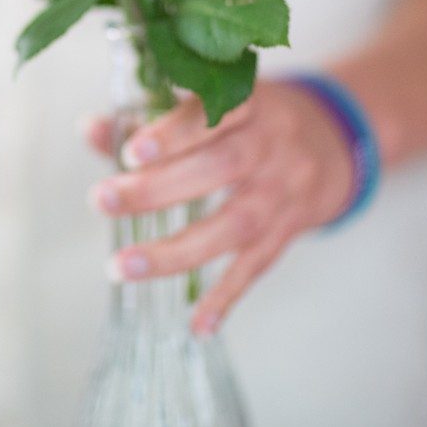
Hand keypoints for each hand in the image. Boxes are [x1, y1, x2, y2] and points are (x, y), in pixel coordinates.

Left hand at [84, 80, 354, 335]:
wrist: (337, 139)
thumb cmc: (254, 118)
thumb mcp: (218, 103)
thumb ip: (151, 117)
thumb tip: (89, 129)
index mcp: (251, 102)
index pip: (215, 113)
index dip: (175, 132)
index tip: (132, 151)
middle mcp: (272, 143)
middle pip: (220, 167)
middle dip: (158, 188)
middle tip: (102, 200)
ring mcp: (285, 189)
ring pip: (236, 223)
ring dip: (176, 250)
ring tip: (122, 267)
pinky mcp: (290, 229)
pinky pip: (258, 265)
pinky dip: (227, 295)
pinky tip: (197, 324)